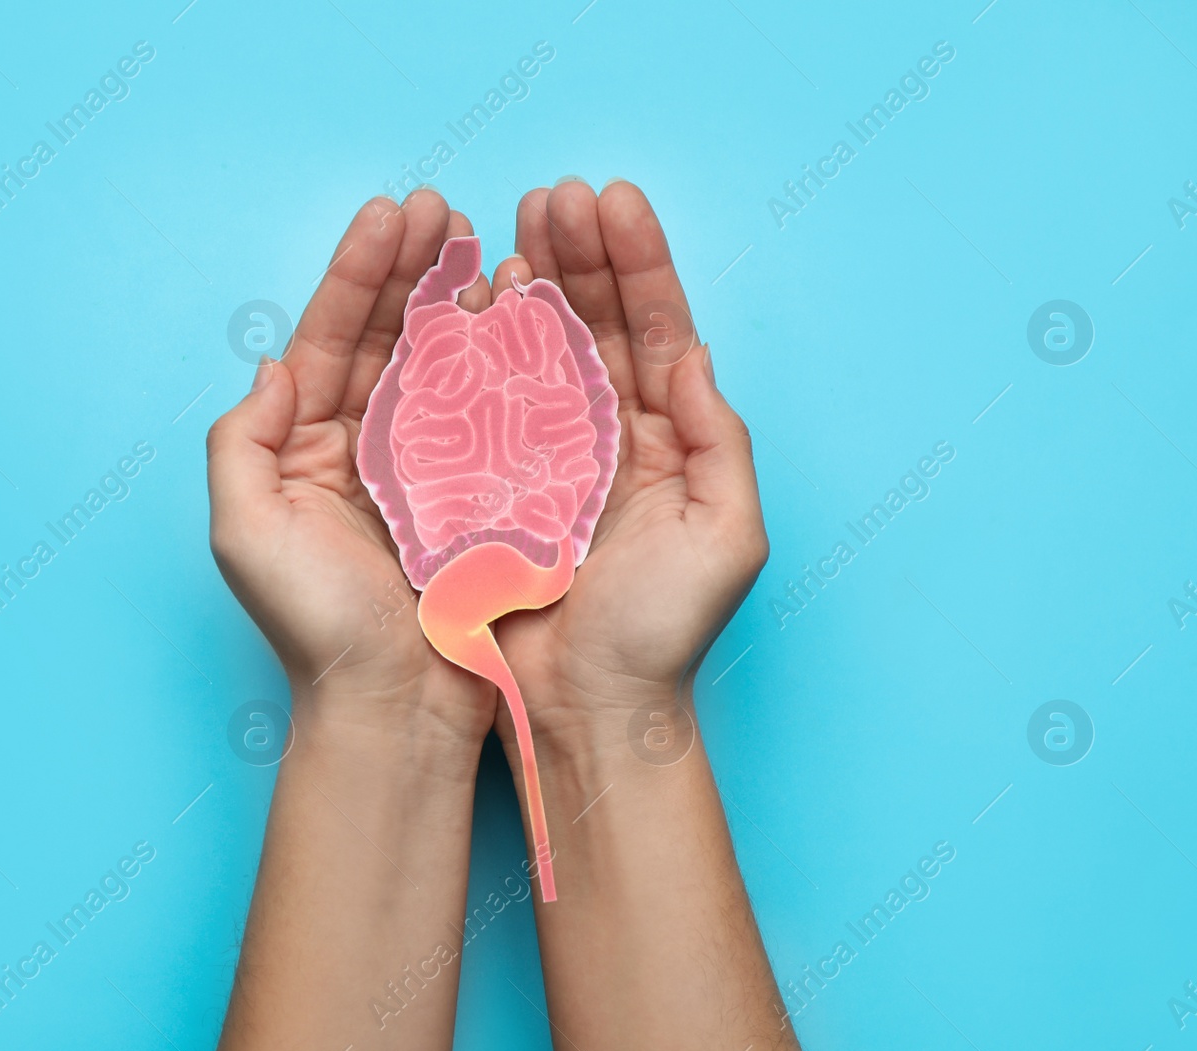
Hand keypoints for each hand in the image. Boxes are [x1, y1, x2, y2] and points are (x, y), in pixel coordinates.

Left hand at [207, 191, 500, 749]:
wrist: (392, 708)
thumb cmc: (315, 630)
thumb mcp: (245, 535)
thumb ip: (243, 443)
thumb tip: (276, 366)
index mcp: (303, 447)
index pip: (327, 338)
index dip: (356, 272)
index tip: (390, 214)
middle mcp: (359, 448)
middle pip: (384, 336)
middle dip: (409, 268)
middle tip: (442, 208)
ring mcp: (420, 470)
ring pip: (439, 364)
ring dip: (456, 301)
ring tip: (483, 243)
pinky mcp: (473, 495)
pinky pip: (487, 414)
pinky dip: (501, 363)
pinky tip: (519, 319)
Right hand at [491, 180, 769, 744]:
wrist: (590, 710)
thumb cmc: (664, 636)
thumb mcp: (727, 537)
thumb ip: (721, 441)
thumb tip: (693, 354)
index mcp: (670, 441)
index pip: (657, 331)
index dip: (638, 263)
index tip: (612, 200)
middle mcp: (612, 437)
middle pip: (597, 324)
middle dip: (579, 255)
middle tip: (552, 195)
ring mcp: (550, 457)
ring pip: (540, 350)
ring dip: (530, 283)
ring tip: (512, 224)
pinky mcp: (494, 483)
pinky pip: (486, 402)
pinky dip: (479, 349)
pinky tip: (469, 301)